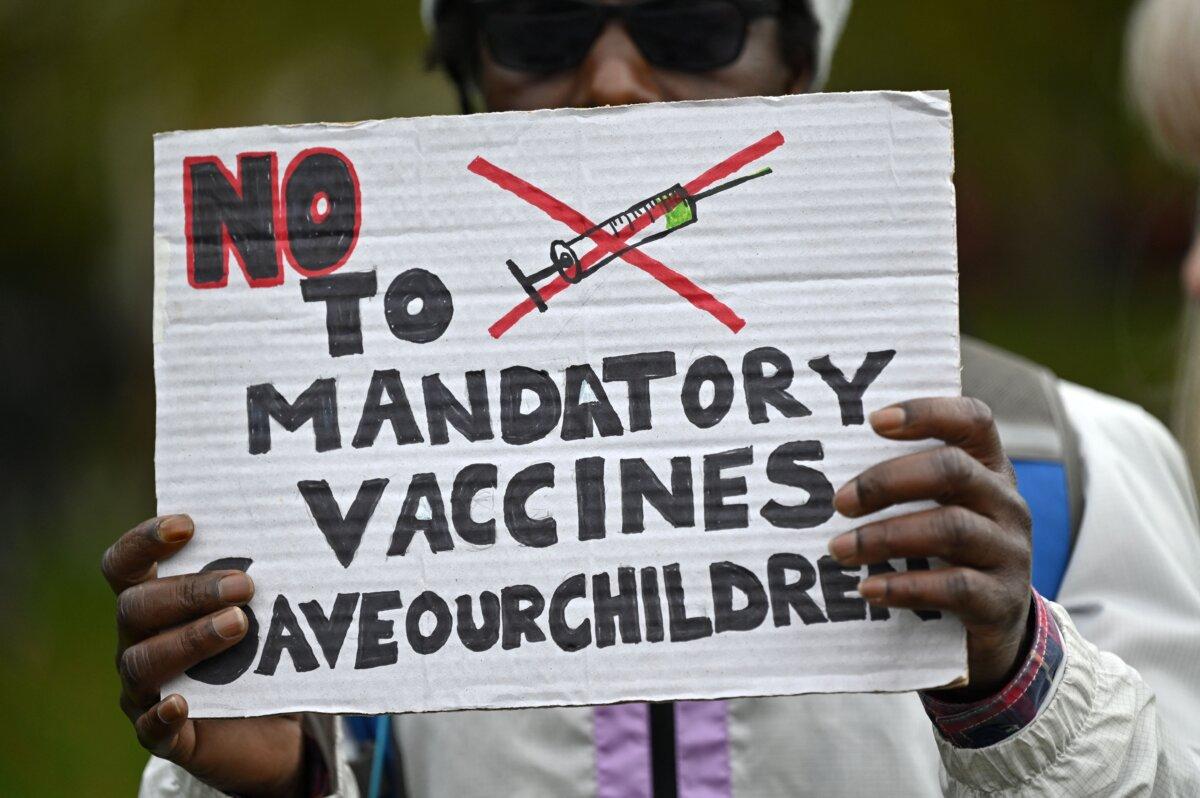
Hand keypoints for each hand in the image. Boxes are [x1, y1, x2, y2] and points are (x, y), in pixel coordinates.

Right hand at [102, 515, 304, 796]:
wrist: (269, 729)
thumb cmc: (257, 653)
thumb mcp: (259, 613)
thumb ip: (261, 581)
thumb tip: (301, 538)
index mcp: (152, 604)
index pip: (124, 566)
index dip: (143, 541)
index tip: (186, 524)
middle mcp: (138, 643)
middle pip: (135, 608)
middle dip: (188, 592)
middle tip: (244, 585)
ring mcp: (144, 691)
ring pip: (143, 662)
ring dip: (190, 639)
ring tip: (239, 625)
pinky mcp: (165, 736)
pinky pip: (150, 729)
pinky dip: (162, 715)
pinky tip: (182, 703)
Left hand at [827, 397, 1033, 698]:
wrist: (998, 625)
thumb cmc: (948, 550)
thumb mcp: (939, 508)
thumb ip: (903, 483)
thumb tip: (823, 470)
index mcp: (988, 467)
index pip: (972, 419)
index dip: (927, 413)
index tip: (874, 421)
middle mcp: (1006, 501)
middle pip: (952, 470)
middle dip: (887, 482)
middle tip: (839, 502)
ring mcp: (1010, 550)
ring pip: (950, 529)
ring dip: (884, 537)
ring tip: (839, 549)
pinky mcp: (1001, 599)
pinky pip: (953, 587)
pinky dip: (904, 586)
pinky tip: (867, 590)